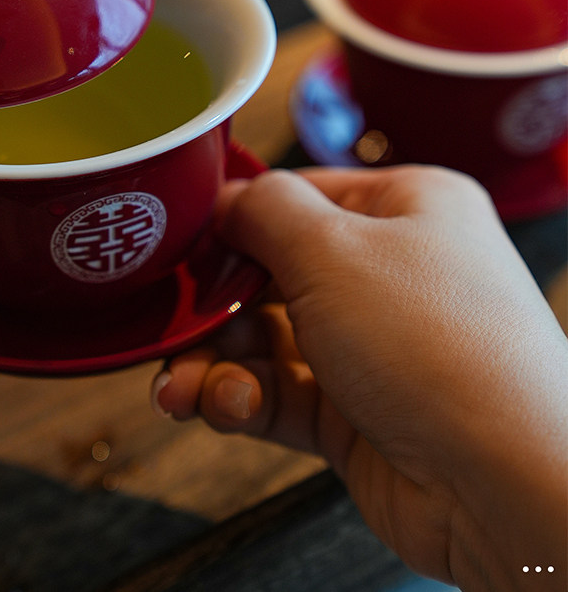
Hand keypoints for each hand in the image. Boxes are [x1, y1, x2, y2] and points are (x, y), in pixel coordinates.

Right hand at [152, 166, 566, 590]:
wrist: (504, 482)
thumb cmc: (436, 344)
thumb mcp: (333, 249)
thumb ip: (264, 212)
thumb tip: (226, 199)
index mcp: (408, 208)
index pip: (302, 196)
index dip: (238, 218)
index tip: (183, 242)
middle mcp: (395, 273)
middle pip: (276, 273)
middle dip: (217, 304)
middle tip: (173, 326)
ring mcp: (378, 347)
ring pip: (270, 341)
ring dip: (218, 361)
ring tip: (181, 387)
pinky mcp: (360, 414)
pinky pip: (283, 394)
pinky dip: (243, 399)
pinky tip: (220, 406)